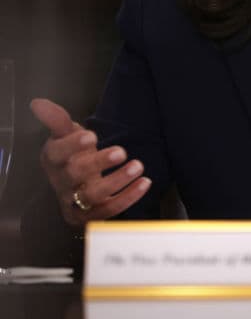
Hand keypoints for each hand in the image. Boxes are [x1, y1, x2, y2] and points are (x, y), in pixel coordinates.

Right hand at [30, 98, 150, 226]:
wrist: (75, 186)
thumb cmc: (72, 155)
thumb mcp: (65, 136)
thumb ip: (57, 120)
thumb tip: (37, 103)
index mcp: (53, 160)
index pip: (56, 154)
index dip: (72, 146)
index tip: (91, 136)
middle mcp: (61, 182)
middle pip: (75, 174)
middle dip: (98, 163)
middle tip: (121, 152)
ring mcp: (74, 201)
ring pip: (92, 195)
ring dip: (116, 181)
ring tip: (138, 166)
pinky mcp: (90, 215)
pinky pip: (109, 209)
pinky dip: (128, 197)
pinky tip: (145, 183)